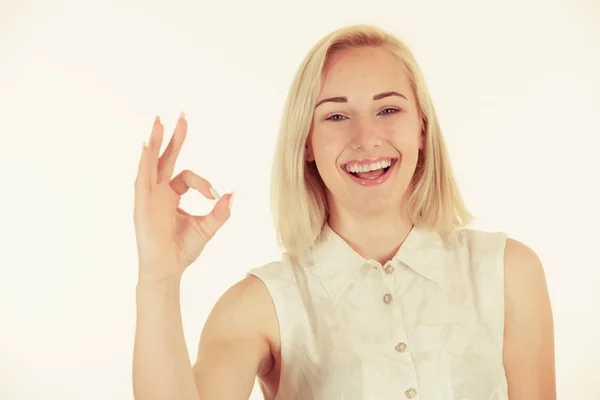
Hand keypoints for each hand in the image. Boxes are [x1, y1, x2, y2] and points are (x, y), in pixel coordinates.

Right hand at [133, 113, 232, 282]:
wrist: (167, 270)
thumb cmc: (183, 250)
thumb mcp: (207, 228)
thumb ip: (219, 212)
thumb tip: (232, 194)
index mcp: (171, 196)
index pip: (187, 177)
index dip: (203, 183)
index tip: (214, 196)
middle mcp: (158, 193)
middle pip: (165, 159)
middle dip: (173, 138)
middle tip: (181, 115)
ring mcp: (148, 197)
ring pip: (151, 164)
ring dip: (154, 143)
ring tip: (158, 122)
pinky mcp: (142, 205)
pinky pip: (142, 180)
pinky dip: (144, 163)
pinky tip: (145, 147)